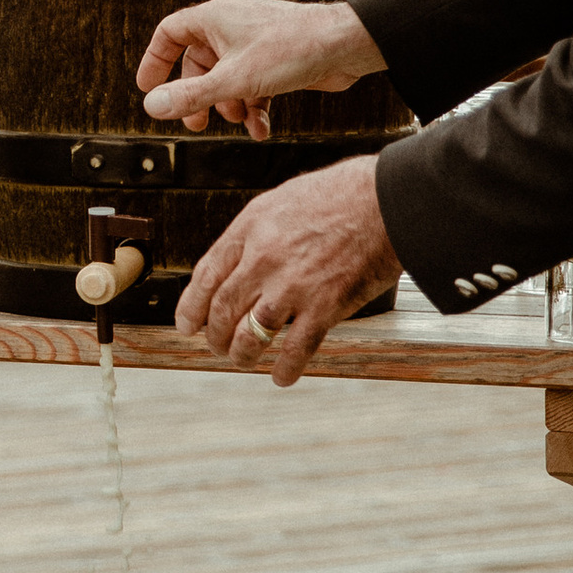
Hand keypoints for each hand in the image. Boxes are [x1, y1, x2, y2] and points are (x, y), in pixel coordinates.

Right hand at [137, 0, 383, 138]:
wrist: (346, 45)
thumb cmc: (292, 48)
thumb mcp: (234, 80)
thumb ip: (190, 95)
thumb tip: (152, 106)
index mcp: (215, 18)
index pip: (169, 33)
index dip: (155, 61)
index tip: (147, 87)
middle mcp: (232, 27)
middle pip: (199, 63)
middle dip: (197, 96)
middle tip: (195, 123)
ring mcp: (255, 43)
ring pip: (228, 78)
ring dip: (229, 105)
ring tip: (240, 121)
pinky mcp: (277, 60)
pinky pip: (253, 85)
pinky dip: (254, 106)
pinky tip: (262, 129)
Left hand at [175, 161, 401, 386]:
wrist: (384, 200)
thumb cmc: (337, 195)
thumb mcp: (279, 202)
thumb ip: (256, 234)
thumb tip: (238, 261)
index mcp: (249, 230)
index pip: (206, 276)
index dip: (191, 306)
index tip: (187, 325)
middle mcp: (264, 260)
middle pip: (223, 309)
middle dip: (215, 335)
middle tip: (216, 346)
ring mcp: (293, 286)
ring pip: (251, 334)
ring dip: (242, 354)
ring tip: (242, 360)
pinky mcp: (325, 306)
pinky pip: (297, 348)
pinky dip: (286, 368)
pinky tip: (281, 376)